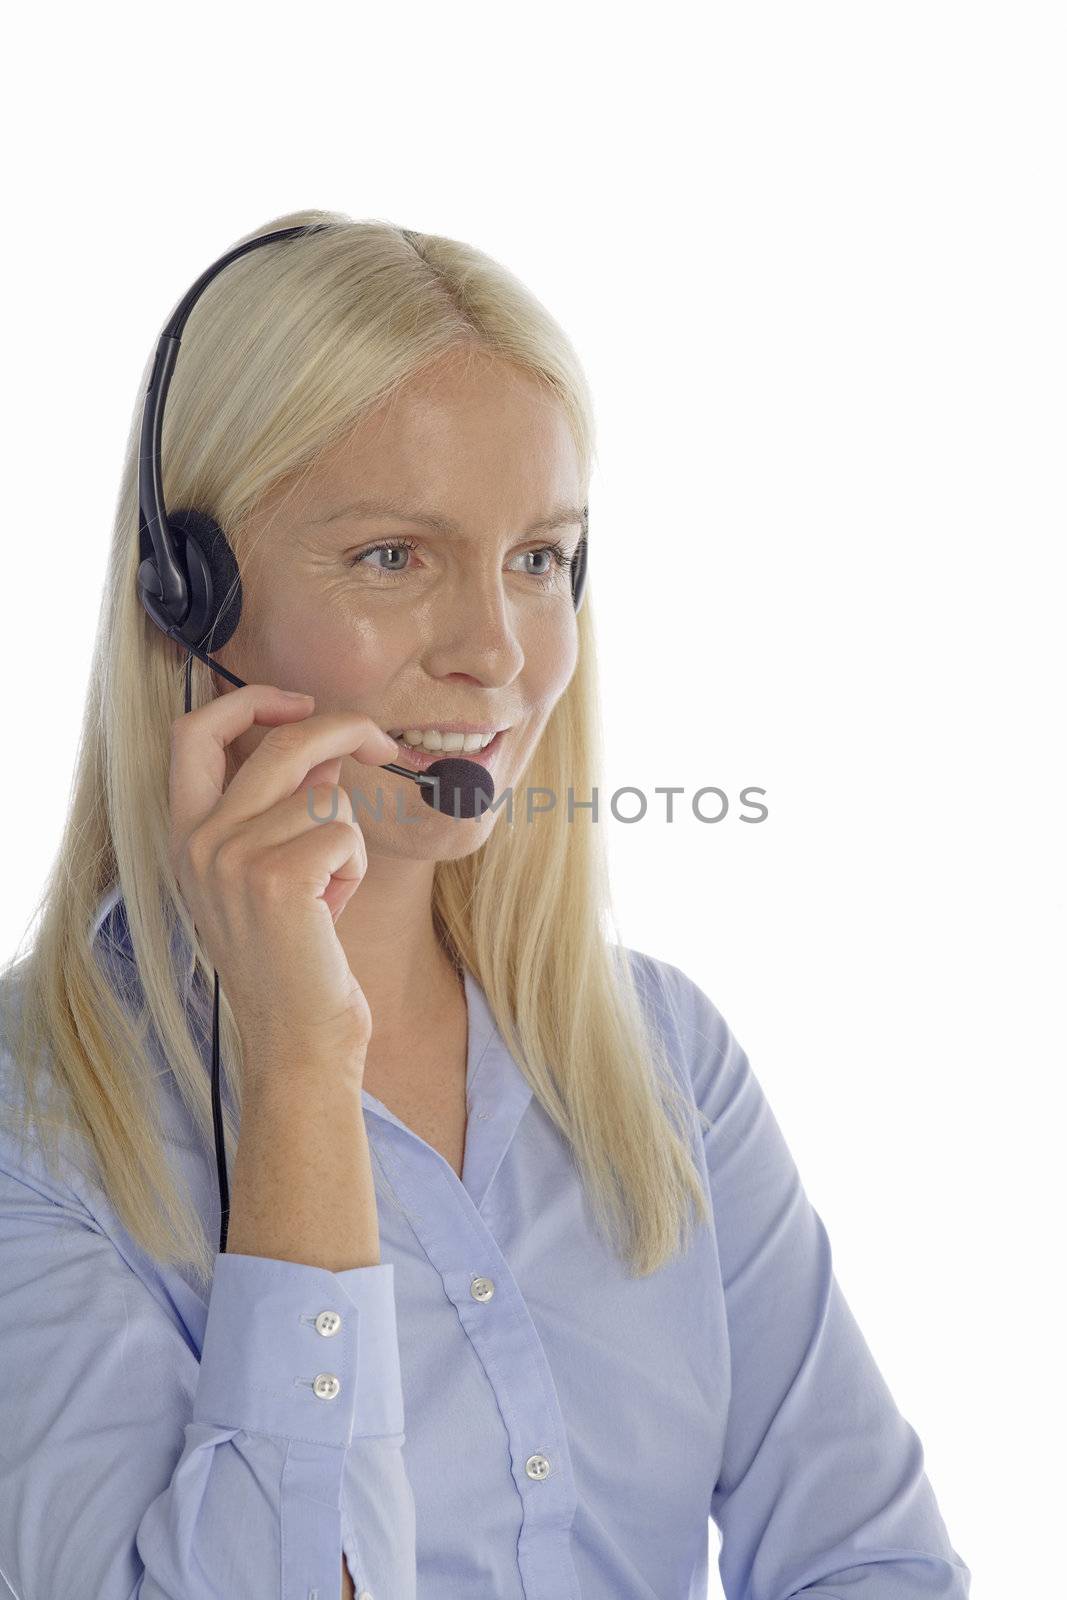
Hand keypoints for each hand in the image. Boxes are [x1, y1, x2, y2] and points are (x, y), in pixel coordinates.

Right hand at [168, 684, 398, 1082]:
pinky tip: (333, 912)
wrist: (298, 1040)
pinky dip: (356, 867)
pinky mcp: (278, 878)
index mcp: (186, 836)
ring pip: (325, 794)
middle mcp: (198, 842)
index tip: (298, 704)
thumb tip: (323, 748)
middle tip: (381, 744)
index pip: (193, 732)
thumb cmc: (295, 957)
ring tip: (328, 892)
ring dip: (347, 839)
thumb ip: (283, 806)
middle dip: (342, 729)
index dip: (249, 701)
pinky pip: (345, 833)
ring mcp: (232, 859)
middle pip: (278, 742)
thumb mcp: (272, 872)